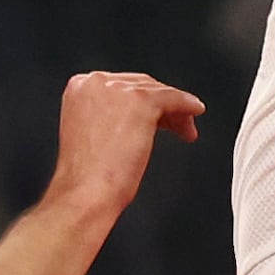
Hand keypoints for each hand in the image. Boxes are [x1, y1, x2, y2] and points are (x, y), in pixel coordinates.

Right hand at [48, 70, 203, 212]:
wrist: (86, 192)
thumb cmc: (86, 177)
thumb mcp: (91, 136)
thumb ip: (107, 118)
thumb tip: (135, 118)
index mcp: (79, 88)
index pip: (120, 86)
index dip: (139, 100)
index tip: (152, 115)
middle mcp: (96, 82)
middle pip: (140, 86)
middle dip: (159, 106)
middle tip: (173, 125)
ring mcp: (118, 89)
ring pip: (157, 92)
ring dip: (174, 112)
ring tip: (185, 130)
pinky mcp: (140, 101)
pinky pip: (172, 97)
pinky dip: (186, 104)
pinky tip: (195, 111)